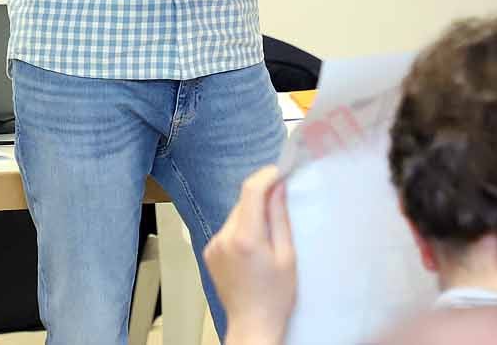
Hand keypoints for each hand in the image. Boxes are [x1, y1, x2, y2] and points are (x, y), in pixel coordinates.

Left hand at [203, 167, 295, 344]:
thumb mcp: (287, 255)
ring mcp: (213, 245)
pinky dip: (242, 229)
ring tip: (268, 237)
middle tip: (281, 204)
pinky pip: (228, 229)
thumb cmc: (276, 296)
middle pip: (243, 202)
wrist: (253, 324)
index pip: (251, 190)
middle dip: (262, 198)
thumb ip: (280, 217)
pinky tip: (253, 249)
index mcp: (246, 238)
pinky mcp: (209, 252)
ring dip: (252, 215)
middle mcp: (224, 237)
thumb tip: (278, 186)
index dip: (266, 175)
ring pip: (235, 215)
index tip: (280, 171)